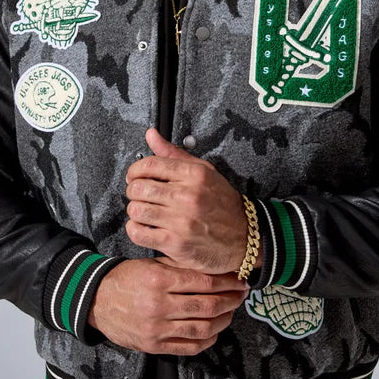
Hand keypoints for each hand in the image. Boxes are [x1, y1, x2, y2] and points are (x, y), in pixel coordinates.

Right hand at [87, 257, 248, 354]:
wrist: (97, 301)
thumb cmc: (127, 278)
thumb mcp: (151, 264)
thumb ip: (180, 266)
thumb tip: (215, 268)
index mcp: (159, 280)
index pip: (204, 282)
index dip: (227, 282)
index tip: (240, 280)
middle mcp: (159, 305)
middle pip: (207, 306)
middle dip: (230, 300)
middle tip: (241, 295)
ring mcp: (157, 329)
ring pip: (202, 328)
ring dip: (223, 320)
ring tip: (231, 311)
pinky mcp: (154, 346)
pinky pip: (189, 347)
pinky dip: (207, 339)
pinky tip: (215, 330)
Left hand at [125, 128, 248, 273]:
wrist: (244, 236)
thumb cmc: (223, 203)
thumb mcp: (204, 171)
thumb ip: (174, 153)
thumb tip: (151, 135)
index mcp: (194, 175)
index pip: (149, 165)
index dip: (134, 170)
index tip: (134, 176)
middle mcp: (188, 196)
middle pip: (139, 188)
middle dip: (133, 191)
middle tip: (139, 194)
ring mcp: (182, 222)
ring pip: (137, 211)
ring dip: (135, 211)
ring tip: (143, 211)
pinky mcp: (176, 244)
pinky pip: (139, 234)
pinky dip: (134, 230)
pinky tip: (143, 227)